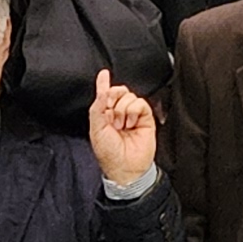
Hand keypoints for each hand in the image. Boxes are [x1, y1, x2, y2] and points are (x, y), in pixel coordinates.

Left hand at [84, 68, 156, 184]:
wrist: (126, 167)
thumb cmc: (109, 153)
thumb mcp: (96, 129)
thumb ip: (97, 107)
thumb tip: (102, 90)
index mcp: (104, 116)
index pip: (105, 96)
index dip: (104, 84)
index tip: (103, 74)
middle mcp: (119, 114)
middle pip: (118, 91)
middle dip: (113, 98)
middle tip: (112, 114)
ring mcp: (132, 115)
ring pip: (129, 96)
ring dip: (123, 109)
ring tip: (122, 125)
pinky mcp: (145, 118)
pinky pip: (140, 103)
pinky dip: (134, 110)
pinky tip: (131, 123)